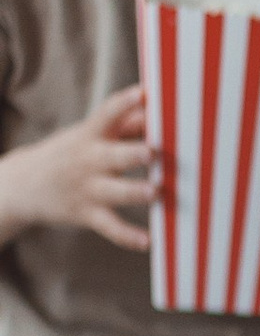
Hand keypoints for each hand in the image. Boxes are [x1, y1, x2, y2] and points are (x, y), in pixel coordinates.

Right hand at [0, 88, 161, 252]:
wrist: (23, 185)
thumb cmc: (72, 153)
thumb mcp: (89, 134)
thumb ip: (125, 122)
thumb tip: (160, 108)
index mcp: (90, 135)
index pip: (106, 115)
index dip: (123, 103)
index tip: (142, 94)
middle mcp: (88, 161)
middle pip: (112, 156)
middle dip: (132, 154)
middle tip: (152, 152)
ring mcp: (88, 189)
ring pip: (113, 193)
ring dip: (134, 192)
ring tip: (155, 192)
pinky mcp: (87, 214)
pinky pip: (109, 227)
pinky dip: (127, 236)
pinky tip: (147, 241)